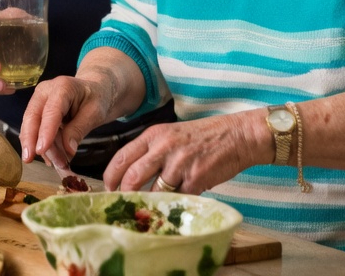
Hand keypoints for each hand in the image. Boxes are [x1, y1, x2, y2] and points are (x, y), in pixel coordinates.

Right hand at [17, 75, 113, 162]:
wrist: (94, 90)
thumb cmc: (97, 98)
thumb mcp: (95, 113)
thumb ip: (80, 129)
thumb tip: (68, 150)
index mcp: (62, 87)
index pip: (50, 111)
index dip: (45, 131)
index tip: (41, 150)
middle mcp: (45, 91)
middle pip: (32, 116)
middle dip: (30, 140)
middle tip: (30, 160)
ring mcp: (39, 100)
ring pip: (31, 126)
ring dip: (41, 147)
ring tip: (57, 164)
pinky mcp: (38, 111)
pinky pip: (35, 130)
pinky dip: (42, 145)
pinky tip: (51, 158)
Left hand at [102, 112, 264, 193]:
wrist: (237, 136)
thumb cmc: (202, 137)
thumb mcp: (171, 135)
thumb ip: (151, 152)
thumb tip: (129, 177)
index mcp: (154, 135)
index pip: (121, 157)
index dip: (110, 177)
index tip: (108, 189)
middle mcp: (164, 147)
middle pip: (132, 176)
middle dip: (124, 195)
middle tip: (123, 205)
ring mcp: (180, 163)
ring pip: (154, 191)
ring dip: (152, 203)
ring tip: (150, 209)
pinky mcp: (196, 178)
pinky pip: (178, 198)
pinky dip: (175, 204)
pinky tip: (176, 204)